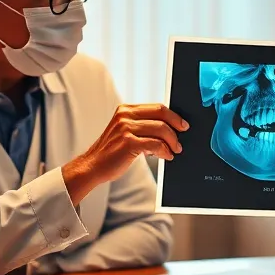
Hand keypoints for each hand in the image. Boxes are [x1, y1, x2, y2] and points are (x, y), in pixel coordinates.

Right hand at [63, 103, 188, 203]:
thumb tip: (168, 128)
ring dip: (172, 141)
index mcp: (125, 110)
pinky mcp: (128, 143)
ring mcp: (125, 128)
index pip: (156, 107)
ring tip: (175, 150)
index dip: (173, 115)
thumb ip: (142, 126)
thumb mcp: (125, 132)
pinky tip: (166, 156)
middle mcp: (124, 116)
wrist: (92, 166)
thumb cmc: (111, 152)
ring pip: (161, 129)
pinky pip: (155, 144)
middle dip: (176, 126)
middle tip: (182, 137)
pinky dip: (165, 151)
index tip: (182, 124)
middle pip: (161, 114)